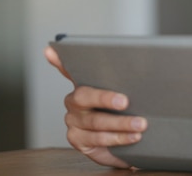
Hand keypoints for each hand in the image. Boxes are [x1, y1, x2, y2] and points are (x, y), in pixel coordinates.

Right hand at [44, 47, 147, 167]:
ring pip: (95, 121)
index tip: (51, 50)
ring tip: (140, 124)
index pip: (68, 68)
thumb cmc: (124, 112)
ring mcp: (73, 121)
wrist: (125, 142)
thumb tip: (138, 61)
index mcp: (83, 84)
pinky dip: (118, 138)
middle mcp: (74, 101)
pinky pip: (98, 139)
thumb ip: (123, 78)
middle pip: (84, 96)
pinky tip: (132, 136)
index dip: (58, 60)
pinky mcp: (77, 140)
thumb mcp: (125, 92)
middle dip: (105, 98)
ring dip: (120, 124)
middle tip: (125, 101)